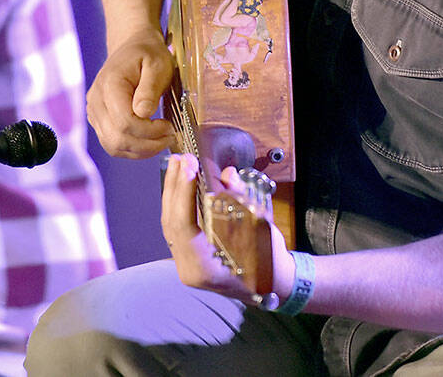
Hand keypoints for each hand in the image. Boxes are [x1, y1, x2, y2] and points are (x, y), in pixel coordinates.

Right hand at [85, 26, 175, 157]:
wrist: (132, 46)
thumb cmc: (148, 54)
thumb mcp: (158, 65)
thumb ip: (150, 89)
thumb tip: (144, 114)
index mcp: (110, 85)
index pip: (124, 123)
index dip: (149, 132)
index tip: (169, 126)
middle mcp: (96, 100)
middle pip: (116, 139)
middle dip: (147, 145)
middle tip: (169, 136)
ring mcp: (94, 112)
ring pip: (113, 146)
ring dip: (140, 150)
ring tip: (162, 139)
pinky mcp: (98, 120)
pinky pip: (112, 144)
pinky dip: (133, 148)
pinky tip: (150, 139)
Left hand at [161, 153, 292, 303]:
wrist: (272, 284)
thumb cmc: (268, 262)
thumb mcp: (260, 231)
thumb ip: (240, 202)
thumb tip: (227, 174)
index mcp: (204, 268)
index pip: (184, 225)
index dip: (184, 193)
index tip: (190, 167)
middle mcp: (189, 268)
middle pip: (171, 221)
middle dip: (175, 186)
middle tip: (183, 158)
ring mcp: (185, 263)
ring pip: (170, 222)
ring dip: (173, 190)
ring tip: (178, 163)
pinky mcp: (187, 254)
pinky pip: (177, 225)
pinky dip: (177, 202)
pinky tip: (181, 182)